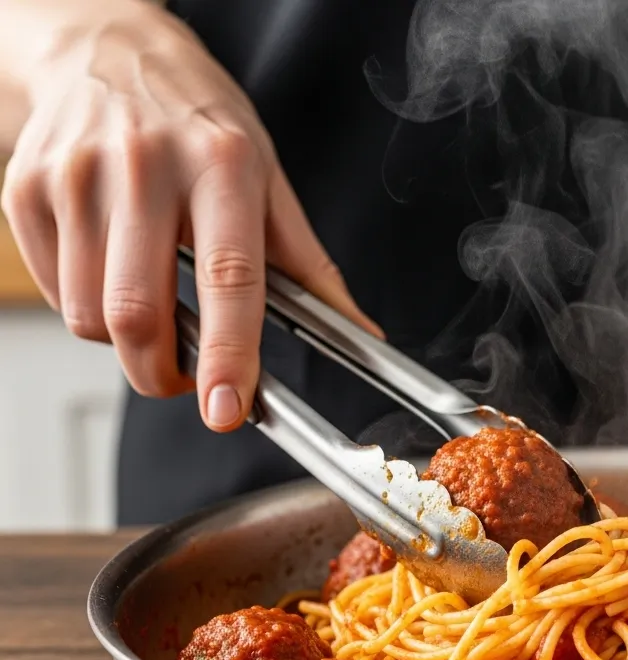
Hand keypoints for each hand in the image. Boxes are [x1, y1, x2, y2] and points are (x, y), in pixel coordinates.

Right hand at [1, 1, 381, 430]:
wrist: (107, 49)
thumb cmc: (198, 120)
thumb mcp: (268, 178)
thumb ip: (309, 267)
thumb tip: (360, 333)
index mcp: (223, 166)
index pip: (229, 279)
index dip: (228, 354)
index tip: (227, 407)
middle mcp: (145, 166)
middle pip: (137, 313)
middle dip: (162, 373)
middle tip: (188, 378)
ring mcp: (77, 176)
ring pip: (89, 316)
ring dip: (125, 344)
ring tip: (153, 309)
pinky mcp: (27, 189)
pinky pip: (57, 293)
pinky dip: (87, 310)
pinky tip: (114, 274)